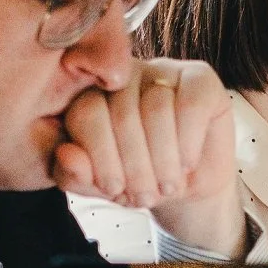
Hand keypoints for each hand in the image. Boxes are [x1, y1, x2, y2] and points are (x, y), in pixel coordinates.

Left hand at [55, 58, 242, 255]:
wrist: (191, 186)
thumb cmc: (141, 179)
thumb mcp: (104, 186)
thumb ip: (75, 174)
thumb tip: (66, 154)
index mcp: (92, 94)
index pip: (87, 113)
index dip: (100, 155)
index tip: (113, 189)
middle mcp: (125, 75)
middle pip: (123, 112)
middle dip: (135, 165)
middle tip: (145, 196)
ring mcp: (164, 71)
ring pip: (158, 108)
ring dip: (163, 158)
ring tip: (167, 186)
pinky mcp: (201, 77)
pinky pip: (191, 103)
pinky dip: (188, 141)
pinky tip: (187, 162)